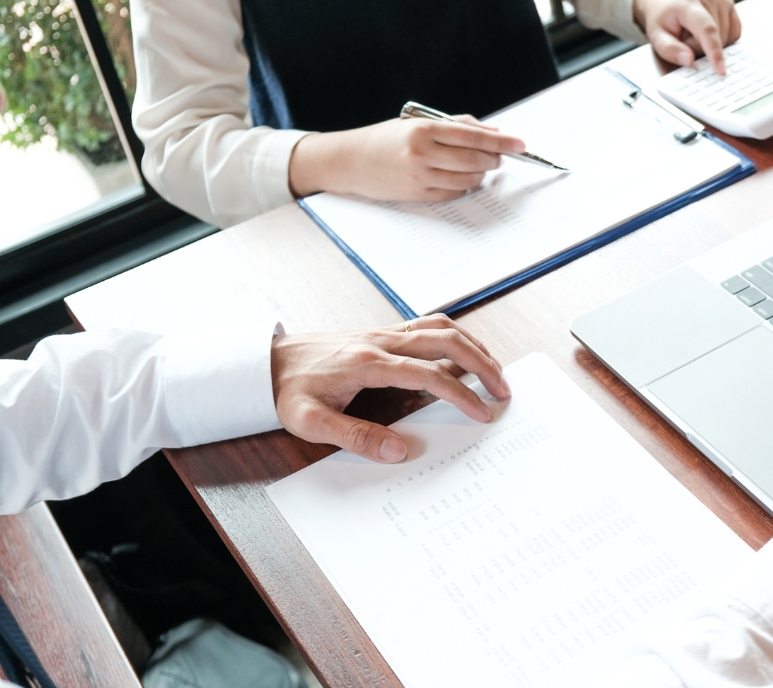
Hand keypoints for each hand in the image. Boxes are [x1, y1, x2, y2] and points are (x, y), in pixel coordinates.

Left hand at [270, 315, 510, 462]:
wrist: (266, 362)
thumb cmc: (288, 391)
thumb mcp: (311, 423)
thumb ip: (355, 437)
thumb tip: (399, 450)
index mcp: (368, 363)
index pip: (429, 374)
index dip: (461, 394)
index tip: (483, 413)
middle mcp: (381, 341)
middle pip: (446, 341)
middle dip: (482, 364)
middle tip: (504, 390)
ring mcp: (383, 333)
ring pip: (441, 327)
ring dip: (473, 345)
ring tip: (495, 370)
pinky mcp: (382, 333)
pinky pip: (427, 325)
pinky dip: (455, 336)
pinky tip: (464, 352)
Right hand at [288, 115, 526, 201]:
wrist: (349, 161)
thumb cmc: (385, 138)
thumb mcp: (417, 122)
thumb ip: (455, 125)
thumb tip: (491, 130)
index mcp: (424, 130)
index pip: (474, 136)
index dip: (502, 141)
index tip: (521, 144)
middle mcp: (423, 153)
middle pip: (476, 159)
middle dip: (494, 158)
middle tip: (499, 156)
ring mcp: (421, 177)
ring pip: (469, 179)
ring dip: (480, 173)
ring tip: (478, 165)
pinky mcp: (418, 195)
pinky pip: (454, 193)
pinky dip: (464, 186)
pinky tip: (460, 178)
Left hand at [633, 0, 741, 73]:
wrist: (664, 1)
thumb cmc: (661, 20)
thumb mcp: (656, 37)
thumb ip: (670, 50)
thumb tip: (689, 60)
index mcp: (688, 3)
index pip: (707, 29)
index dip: (714, 51)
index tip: (721, 70)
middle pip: (716, 38)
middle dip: (701, 48)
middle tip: (685, 39)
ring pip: (726, 37)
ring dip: (711, 44)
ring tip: (694, 33)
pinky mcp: (729, 2)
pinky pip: (733, 33)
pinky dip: (722, 39)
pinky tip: (707, 32)